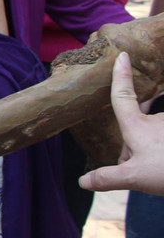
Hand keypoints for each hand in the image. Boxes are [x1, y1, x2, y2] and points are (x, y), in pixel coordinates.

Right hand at [80, 52, 163, 194]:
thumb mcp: (135, 178)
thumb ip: (108, 178)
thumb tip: (83, 181)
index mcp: (137, 127)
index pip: (123, 96)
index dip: (120, 76)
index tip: (122, 56)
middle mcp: (156, 121)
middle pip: (138, 126)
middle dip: (133, 145)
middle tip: (137, 168)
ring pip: (156, 136)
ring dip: (153, 150)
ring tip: (158, 171)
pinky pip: (163, 137)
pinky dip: (161, 149)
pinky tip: (163, 166)